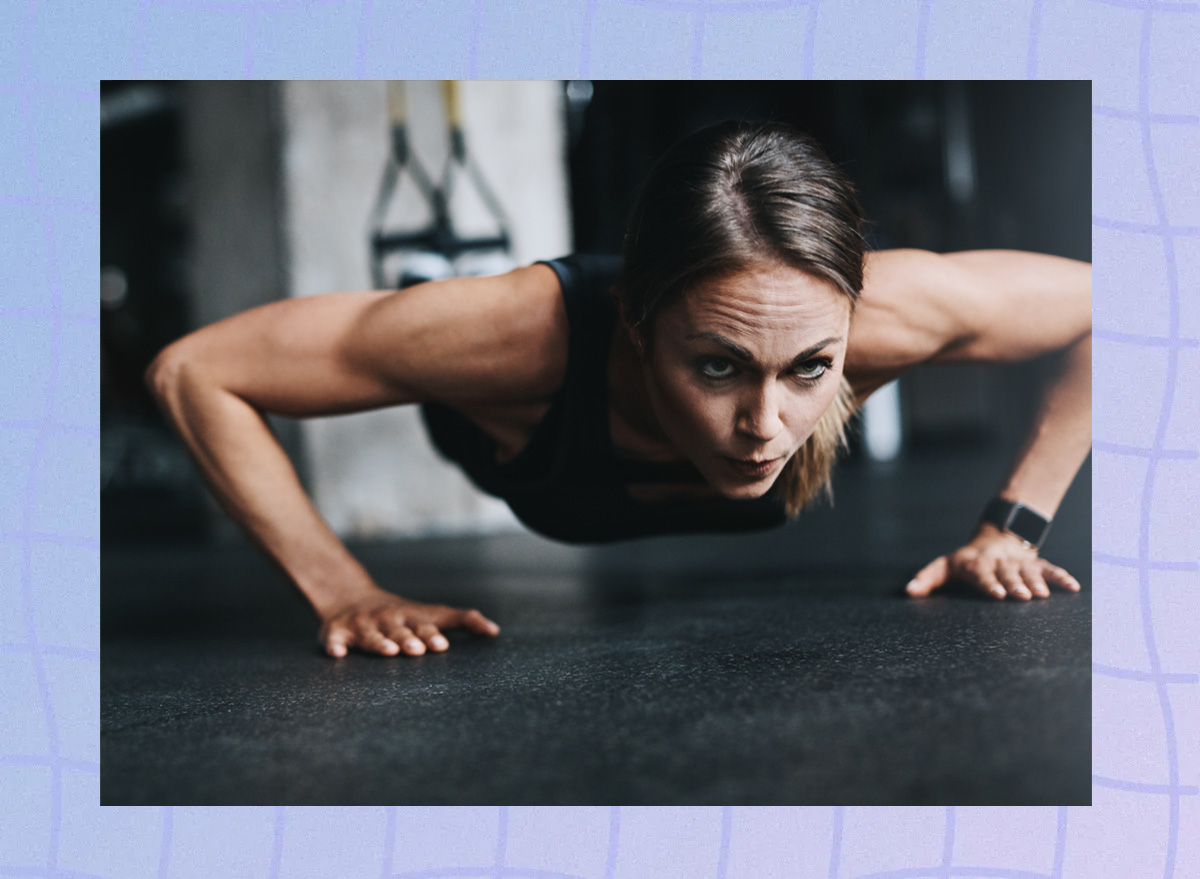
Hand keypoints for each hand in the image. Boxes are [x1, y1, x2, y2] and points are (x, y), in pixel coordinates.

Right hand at [317, 588, 499, 657]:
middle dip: (409, 639)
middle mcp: (387, 620)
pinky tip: (338, 654)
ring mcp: (362, 626)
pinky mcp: (336, 632)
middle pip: (399, 630)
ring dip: (379, 643)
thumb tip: (495, 631)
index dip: (433, 635)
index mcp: (411, 617)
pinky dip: (335, 645)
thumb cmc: (402, 615)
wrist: (350, 598)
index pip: (424, 625)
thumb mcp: (431, 613)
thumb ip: (462, 620)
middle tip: (418, 650)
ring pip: (370, 635)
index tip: (442, 646)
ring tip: (390, 651)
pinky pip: (333, 639)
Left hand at [904, 523, 1081, 600]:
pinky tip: (1073, 587)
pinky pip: (1050, 569)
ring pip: (1029, 571)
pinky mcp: (1035, 564)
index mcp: (976, 564)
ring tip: (1043, 594)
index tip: (996, 595)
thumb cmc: (965, 562)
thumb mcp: (944, 567)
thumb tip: (909, 591)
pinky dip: (1061, 577)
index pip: (982, 574)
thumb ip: (927, 579)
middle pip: (1008, 574)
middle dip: (1015, 584)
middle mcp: (999, 563)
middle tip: (1023, 596)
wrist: (996, 540)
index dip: (989, 583)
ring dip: (1037, 582)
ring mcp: (1019, 563)